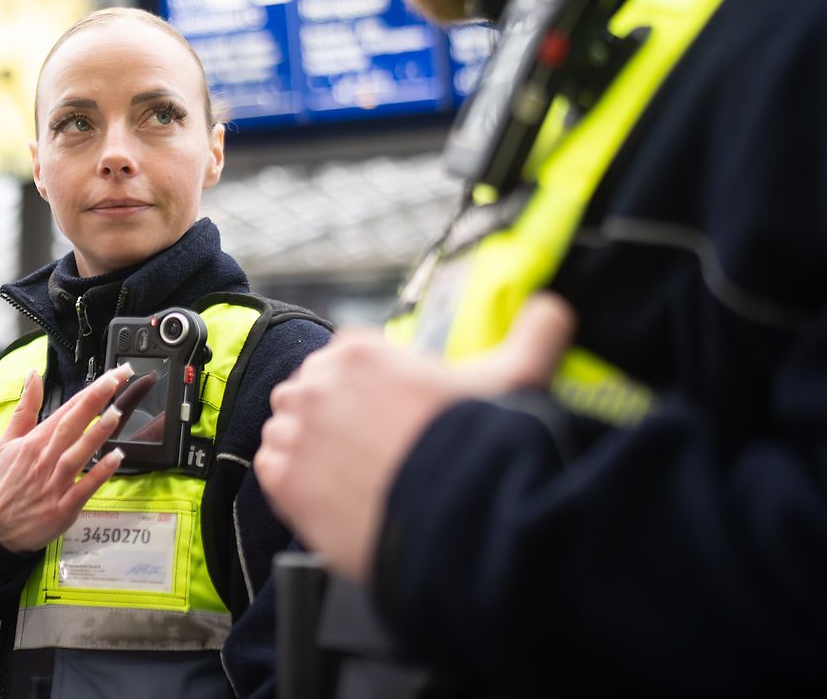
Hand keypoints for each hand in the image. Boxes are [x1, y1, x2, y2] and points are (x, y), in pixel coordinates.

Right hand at [0, 364, 133, 552]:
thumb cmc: (6, 483)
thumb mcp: (7, 441)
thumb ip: (25, 408)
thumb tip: (33, 375)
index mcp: (33, 442)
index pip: (65, 410)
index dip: (89, 392)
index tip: (111, 376)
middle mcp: (44, 460)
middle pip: (72, 425)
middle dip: (95, 400)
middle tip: (117, 379)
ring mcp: (54, 484)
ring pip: (78, 454)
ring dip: (97, 433)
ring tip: (116, 412)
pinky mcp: (63, 508)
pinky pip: (84, 487)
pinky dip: (99, 473)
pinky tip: (116, 458)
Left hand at [255, 293, 576, 581]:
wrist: (458, 517)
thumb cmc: (481, 446)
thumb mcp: (516, 378)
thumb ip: (534, 335)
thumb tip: (553, 309)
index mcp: (361, 351)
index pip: (346, 357)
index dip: (369, 388)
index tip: (389, 414)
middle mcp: (318, 383)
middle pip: (312, 391)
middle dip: (335, 413)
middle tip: (373, 449)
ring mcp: (296, 430)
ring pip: (288, 427)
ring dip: (311, 445)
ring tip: (352, 474)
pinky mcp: (282, 478)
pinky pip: (272, 467)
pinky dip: (294, 480)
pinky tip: (331, 493)